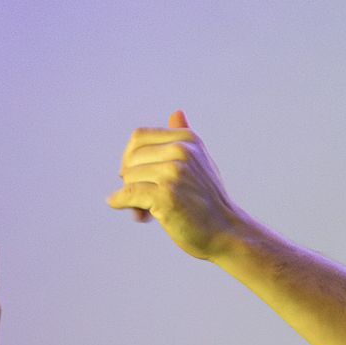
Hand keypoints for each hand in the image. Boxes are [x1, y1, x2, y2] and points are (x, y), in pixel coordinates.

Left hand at [106, 110, 245, 260]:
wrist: (225, 232)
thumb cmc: (208, 201)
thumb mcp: (200, 162)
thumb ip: (184, 138)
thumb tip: (176, 113)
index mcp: (187, 140)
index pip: (139, 138)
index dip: (130, 158)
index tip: (136, 176)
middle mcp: (181, 151)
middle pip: (132, 158)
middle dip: (129, 178)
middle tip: (139, 199)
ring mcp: (174, 172)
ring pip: (129, 177)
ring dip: (130, 197)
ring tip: (145, 211)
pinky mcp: (166, 195)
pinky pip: (129, 194)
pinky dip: (120, 202)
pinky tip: (125, 208)